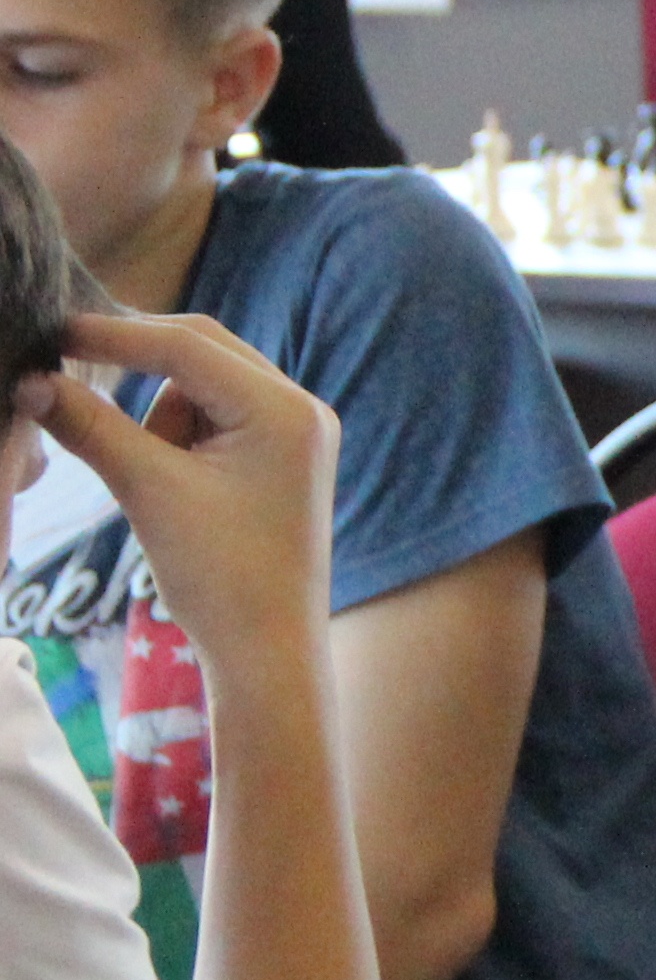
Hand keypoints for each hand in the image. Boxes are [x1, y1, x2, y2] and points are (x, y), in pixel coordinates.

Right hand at [29, 312, 336, 685]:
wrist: (266, 649)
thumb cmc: (219, 575)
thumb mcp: (148, 491)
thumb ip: (91, 427)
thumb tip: (30, 381)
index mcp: (285, 411)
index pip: (188, 347)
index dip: (115, 335)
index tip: (53, 331)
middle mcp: (301, 410)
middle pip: (201, 351)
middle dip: (135, 362)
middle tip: (68, 365)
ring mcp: (294, 432)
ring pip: (199, 387)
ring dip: (158, 415)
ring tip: (157, 483)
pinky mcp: (277, 456)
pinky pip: (213, 418)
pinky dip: (174, 435)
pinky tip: (171, 485)